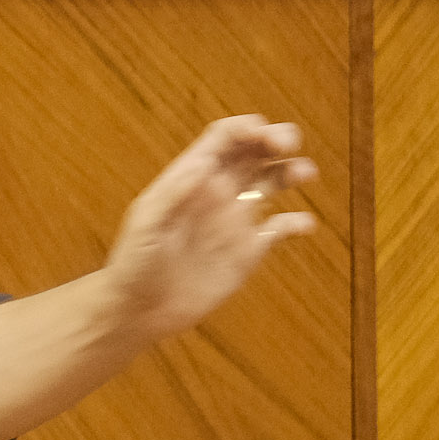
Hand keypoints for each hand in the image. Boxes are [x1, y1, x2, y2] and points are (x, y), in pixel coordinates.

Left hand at [101, 114, 316, 342]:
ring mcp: (233, 221)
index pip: (223, 138)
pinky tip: (302, 225)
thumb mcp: (145, 226)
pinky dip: (296, 222)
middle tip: (289, 144)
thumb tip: (202, 164)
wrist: (139, 311)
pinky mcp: (247, 252)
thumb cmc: (133, 265)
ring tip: (305, 172)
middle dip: (274, 139)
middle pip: (252, 152)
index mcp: (189, 179)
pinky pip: (279, 229)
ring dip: (290, 170)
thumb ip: (171, 195)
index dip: (246, 128)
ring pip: (270, 183)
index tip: (265, 135)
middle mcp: (215, 193)